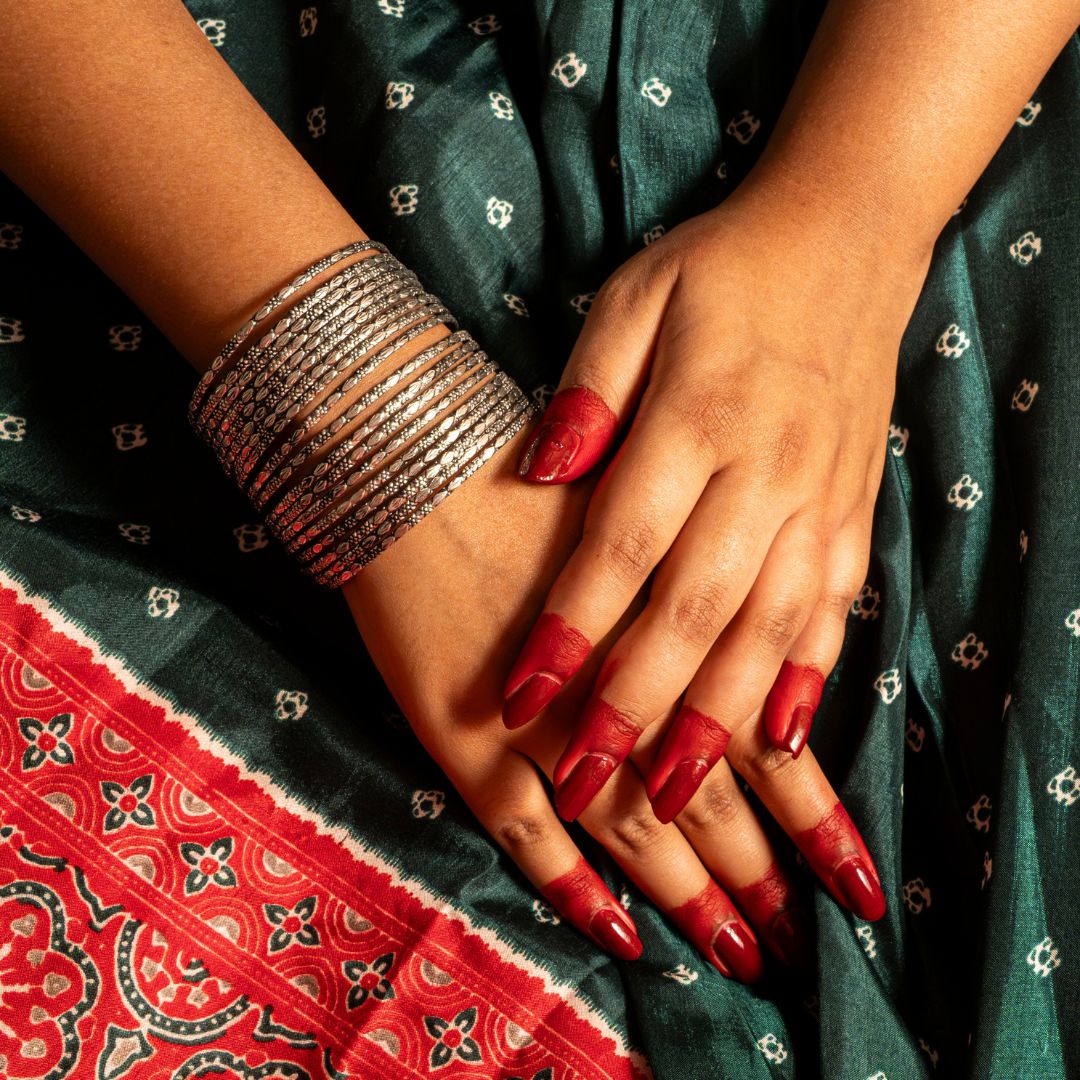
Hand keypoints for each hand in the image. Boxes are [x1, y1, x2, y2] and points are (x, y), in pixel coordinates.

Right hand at [343, 421, 886, 981]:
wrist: (405, 462)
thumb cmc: (521, 465)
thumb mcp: (638, 499)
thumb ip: (701, 567)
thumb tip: (758, 631)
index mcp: (670, 629)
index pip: (762, 743)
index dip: (813, 817)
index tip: (859, 883)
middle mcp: (618, 689)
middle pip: (709, 799)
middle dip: (762, 878)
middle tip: (803, 947)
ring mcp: (540, 723)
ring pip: (633, 830)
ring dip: (689, 897)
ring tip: (738, 955)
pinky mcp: (465, 741)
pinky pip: (526, 833)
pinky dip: (573, 885)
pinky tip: (618, 930)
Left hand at [501, 173, 931, 825]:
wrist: (844, 238)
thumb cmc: (720, 273)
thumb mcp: (633, 301)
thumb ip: (589, 391)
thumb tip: (539, 474)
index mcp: (697, 417)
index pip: (619, 546)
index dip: (568, 630)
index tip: (518, 700)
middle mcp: (764, 470)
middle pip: (693, 608)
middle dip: (634, 704)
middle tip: (583, 782)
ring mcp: (820, 498)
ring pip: (768, 627)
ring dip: (718, 717)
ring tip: (672, 795)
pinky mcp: (855, 512)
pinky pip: (835, 609)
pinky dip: (808, 679)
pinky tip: (781, 739)